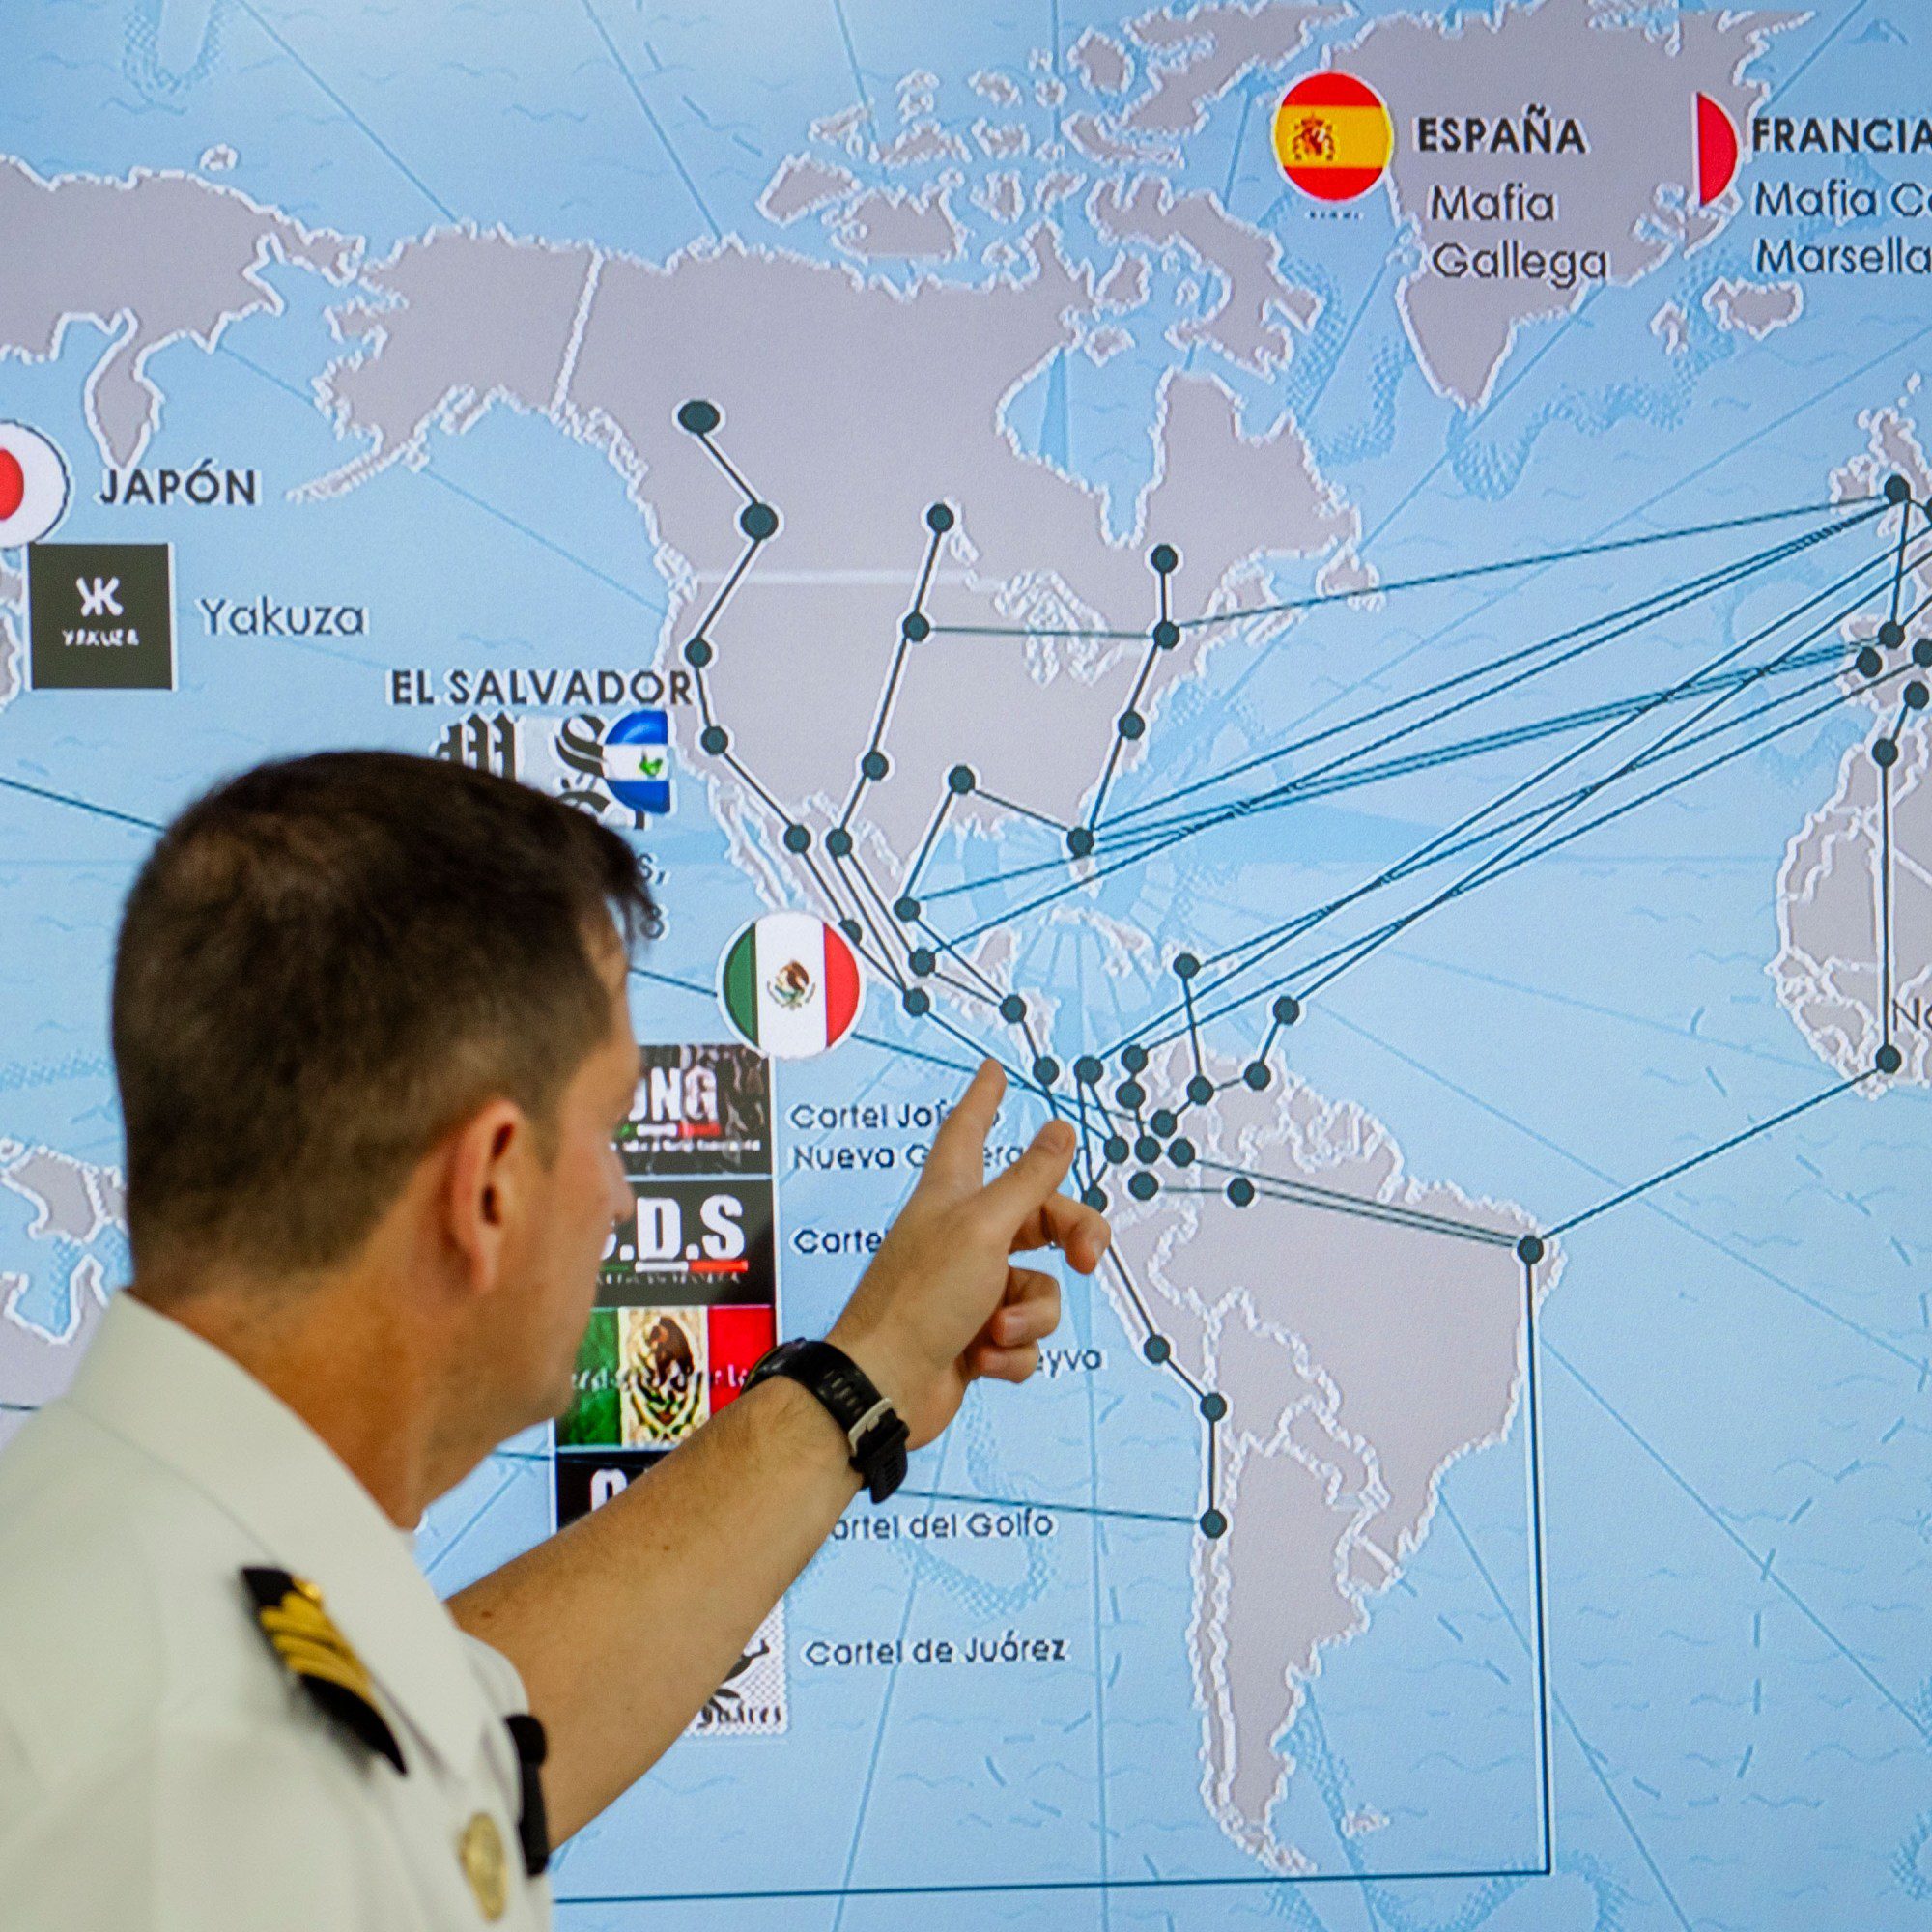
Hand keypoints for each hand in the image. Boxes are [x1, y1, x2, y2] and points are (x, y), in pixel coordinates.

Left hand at [827, 1060, 1111, 1448]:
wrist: (887, 1387)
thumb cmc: (921, 1300)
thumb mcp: (986, 1229)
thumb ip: (1031, 1181)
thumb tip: (1061, 1128)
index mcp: (953, 1195)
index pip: (970, 1130)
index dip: (985, 1099)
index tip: (992, 1071)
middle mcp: (961, 1236)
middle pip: (1040, 1216)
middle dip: (1072, 1237)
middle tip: (1088, 1257)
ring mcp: (970, 1289)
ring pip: (1039, 1288)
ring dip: (1029, 1315)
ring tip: (992, 1331)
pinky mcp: (976, 1338)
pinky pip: (1024, 1338)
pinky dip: (1012, 1353)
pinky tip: (979, 1360)